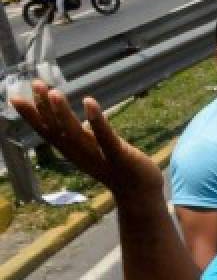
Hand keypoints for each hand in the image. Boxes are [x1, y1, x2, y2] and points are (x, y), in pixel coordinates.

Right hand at [10, 80, 162, 201]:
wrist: (140, 195)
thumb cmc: (116, 168)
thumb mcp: (92, 150)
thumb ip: (78, 136)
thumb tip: (64, 118)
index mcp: (73, 151)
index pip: (48, 132)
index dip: (32, 116)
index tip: (14, 98)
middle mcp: (81, 154)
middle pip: (58, 130)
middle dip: (45, 108)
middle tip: (36, 84)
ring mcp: (99, 156)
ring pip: (77, 135)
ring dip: (64, 114)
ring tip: (54, 93)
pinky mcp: (119, 157)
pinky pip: (106, 138)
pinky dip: (97, 121)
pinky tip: (89, 102)